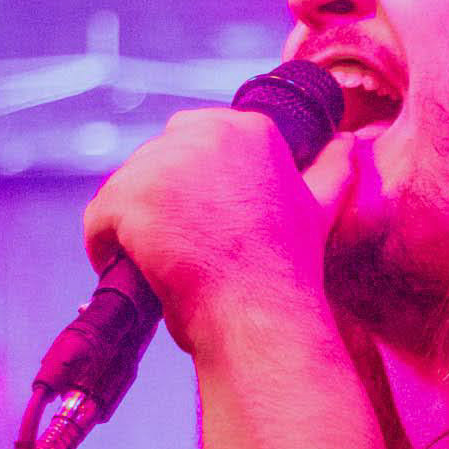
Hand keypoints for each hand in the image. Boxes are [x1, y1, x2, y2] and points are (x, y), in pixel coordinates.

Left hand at [82, 108, 355, 354]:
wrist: (259, 317)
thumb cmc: (286, 274)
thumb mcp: (319, 210)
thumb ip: (333, 170)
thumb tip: (349, 144)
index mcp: (249, 130)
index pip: (193, 140)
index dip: (191, 188)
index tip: (205, 225)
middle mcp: (205, 133)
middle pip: (153, 162)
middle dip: (159, 205)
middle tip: (184, 250)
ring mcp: (163, 164)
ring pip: (124, 189)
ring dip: (133, 228)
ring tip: (160, 266)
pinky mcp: (129, 198)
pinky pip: (98, 220)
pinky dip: (105, 248)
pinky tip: (135, 272)